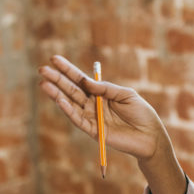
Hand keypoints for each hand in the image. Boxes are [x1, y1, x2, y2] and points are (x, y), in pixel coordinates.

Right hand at [38, 55, 166, 160]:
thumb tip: (85, 81)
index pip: (80, 80)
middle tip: (42, 69)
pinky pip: (78, 119)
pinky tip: (59, 100)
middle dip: (57, 79)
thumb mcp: (125, 94)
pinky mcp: (94, 131)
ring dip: (56, 94)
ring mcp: (92, 117)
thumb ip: (105, 88)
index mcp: (100, 93)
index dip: (67, 69)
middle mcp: (92, 104)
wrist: (150, 135)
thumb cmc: (141, 113)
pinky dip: (68, 110)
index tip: (54, 59)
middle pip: (71, 90)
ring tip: (44, 84)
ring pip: (70, 104)